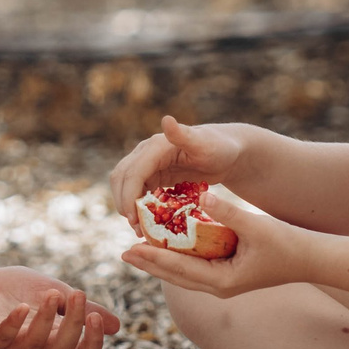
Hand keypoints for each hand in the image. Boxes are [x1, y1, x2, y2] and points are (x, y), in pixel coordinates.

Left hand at [0, 265, 120, 348]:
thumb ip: (81, 309)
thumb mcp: (57, 293)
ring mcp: (11, 345)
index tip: (96, 316)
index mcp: (55, 339)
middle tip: (77, 294)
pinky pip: (2, 338)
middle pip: (62, 348)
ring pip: (35, 345)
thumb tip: (117, 326)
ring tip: (52, 293)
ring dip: (46, 319)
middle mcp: (36, 347)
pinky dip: (14, 324)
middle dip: (74, 322)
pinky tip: (23, 307)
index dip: (92, 343)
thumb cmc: (19, 289)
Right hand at [108, 115, 251, 224]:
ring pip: (125, 185)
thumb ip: (183, 135)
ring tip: (139, 229)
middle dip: (124, 203)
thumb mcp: (204, 144)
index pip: (132, 172)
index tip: (133, 219)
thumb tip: (166, 120)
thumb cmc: (219, 147)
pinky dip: (138, 206)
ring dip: (128, 206)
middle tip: (135, 228)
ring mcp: (148, 164)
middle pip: (121, 178)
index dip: (128, 196)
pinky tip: (147, 223)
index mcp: (155, 147)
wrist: (227, 151)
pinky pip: (138, 191)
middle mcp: (146, 153)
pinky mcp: (153, 175)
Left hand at [119, 186, 304, 299]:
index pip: (179, 270)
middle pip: (175, 276)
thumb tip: (202, 196)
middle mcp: (219, 286)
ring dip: (161, 262)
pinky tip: (167, 246)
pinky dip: (178, 258)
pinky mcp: (228, 274)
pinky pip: (196, 267)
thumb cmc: (287, 244)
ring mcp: (223, 282)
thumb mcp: (256, 226)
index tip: (130, 249)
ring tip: (137, 250)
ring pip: (183, 273)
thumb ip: (227, 212)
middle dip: (149, 263)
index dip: (153, 258)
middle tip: (123, 252)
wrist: (310, 259)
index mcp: (222, 281)